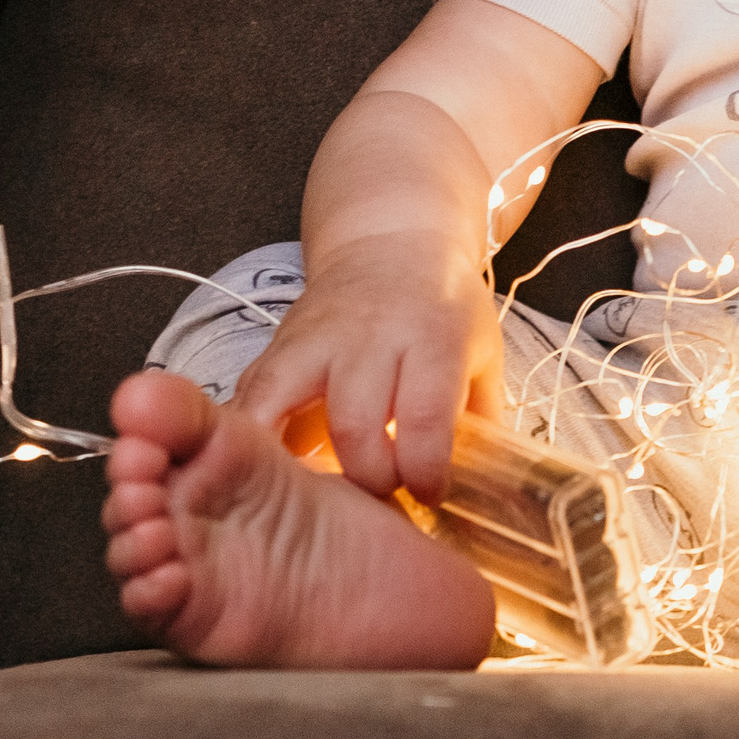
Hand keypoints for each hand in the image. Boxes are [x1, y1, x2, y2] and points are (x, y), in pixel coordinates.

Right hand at [230, 232, 502, 503]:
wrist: (391, 243)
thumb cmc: (445, 308)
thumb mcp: (483, 351)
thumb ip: (483, 418)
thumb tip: (488, 493)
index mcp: (433, 336)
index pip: (426, 413)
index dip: (425, 469)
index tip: (429, 494)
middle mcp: (370, 334)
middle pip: (356, 422)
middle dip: (370, 478)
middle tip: (385, 496)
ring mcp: (316, 337)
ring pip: (286, 406)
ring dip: (301, 464)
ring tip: (323, 495)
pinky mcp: (277, 344)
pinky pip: (250, 396)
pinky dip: (251, 437)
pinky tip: (266, 471)